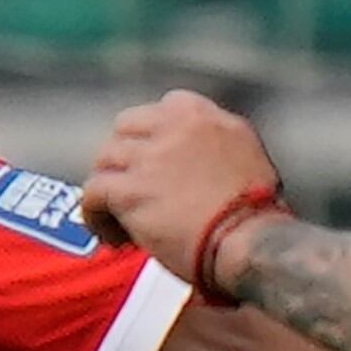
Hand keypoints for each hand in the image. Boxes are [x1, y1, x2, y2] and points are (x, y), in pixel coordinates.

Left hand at [82, 91, 282, 280]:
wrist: (250, 241)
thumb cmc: (257, 214)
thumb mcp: (246, 155)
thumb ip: (214, 145)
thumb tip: (195, 161)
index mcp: (204, 115)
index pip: (161, 109)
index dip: (151, 138)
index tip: (154, 164)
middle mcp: (174, 127)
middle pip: (125, 128)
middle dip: (123, 158)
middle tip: (131, 189)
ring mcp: (149, 156)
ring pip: (105, 159)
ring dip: (108, 187)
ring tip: (118, 218)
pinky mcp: (130, 190)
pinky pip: (93, 193)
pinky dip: (94, 214)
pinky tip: (110, 234)